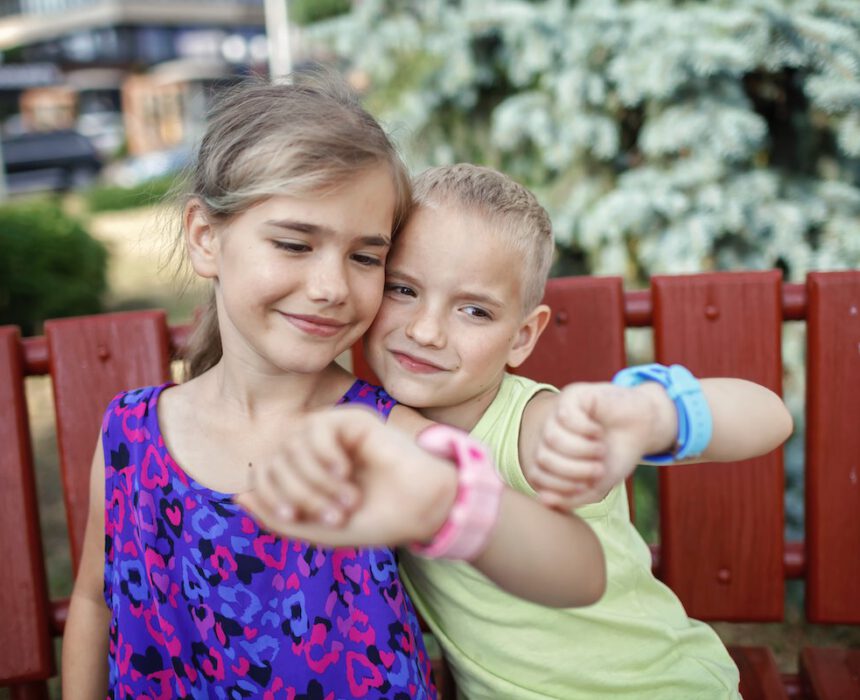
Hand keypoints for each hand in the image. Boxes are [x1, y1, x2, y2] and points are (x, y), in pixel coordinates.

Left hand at [234, 406, 456, 547]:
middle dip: (300, 493)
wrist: (421, 509)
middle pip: (274, 460)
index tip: (301, 519)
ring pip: (292, 445)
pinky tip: (347, 471)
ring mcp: (332, 431)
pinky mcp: (351, 418)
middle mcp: (313, 448)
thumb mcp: (317, 528)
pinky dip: (325, 455)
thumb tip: (236, 495)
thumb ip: (277, 516)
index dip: (272, 497)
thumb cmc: (374, 519)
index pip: (263, 475)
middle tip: (335, 514)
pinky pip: (316, 427)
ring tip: (348, 498)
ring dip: (316, 479)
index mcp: (303, 472)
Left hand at [529, 382, 676, 509]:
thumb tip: (543, 500)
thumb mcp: (597, 485)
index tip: (588, 485)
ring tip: (600, 450)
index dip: (561, 486)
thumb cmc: (617, 454)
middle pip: (542, 457)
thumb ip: (571, 497)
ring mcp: (557, 413)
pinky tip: (598, 431)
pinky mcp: (571, 396)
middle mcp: (548, 433)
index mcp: (550, 455)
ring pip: (551, 438)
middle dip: (573, 470)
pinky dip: (585, 430)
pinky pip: (564, 416)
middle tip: (598, 468)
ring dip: (581, 450)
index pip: (537, 475)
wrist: (644, 427)